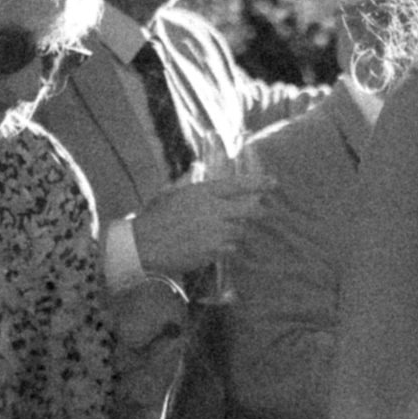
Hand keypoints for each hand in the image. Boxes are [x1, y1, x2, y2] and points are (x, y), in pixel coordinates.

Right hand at [132, 157, 270, 280]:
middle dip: (261, 212)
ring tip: (225, 233)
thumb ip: (188, 179)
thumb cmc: (154, 217)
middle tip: (268, 213)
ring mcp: (215, 232)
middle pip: (249, 210)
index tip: (274, 183)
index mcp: (204, 192)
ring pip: (241, 231)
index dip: (259, 183)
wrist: (143, 244)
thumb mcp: (171, 192)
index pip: (239, 185)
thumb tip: (197, 167)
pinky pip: (230, 249)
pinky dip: (227, 248)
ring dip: (237, 232)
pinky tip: (216, 247)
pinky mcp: (213, 251)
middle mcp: (214, 210)